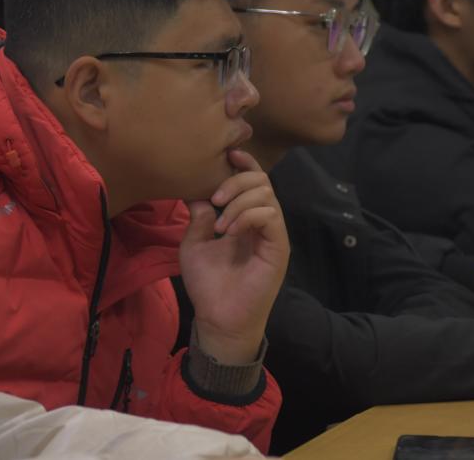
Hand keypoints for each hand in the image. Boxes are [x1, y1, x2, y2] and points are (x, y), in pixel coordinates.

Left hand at [179, 149, 289, 364]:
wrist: (218, 318)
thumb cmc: (208, 284)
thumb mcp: (194, 243)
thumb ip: (199, 216)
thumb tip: (195, 188)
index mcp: (245, 218)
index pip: (252, 180)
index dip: (243, 164)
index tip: (227, 155)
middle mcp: (262, 222)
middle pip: (261, 180)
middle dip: (236, 180)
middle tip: (214, 198)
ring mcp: (272, 233)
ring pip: (266, 194)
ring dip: (238, 201)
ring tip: (218, 222)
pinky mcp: (278, 246)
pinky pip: (271, 216)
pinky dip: (248, 216)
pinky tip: (229, 230)